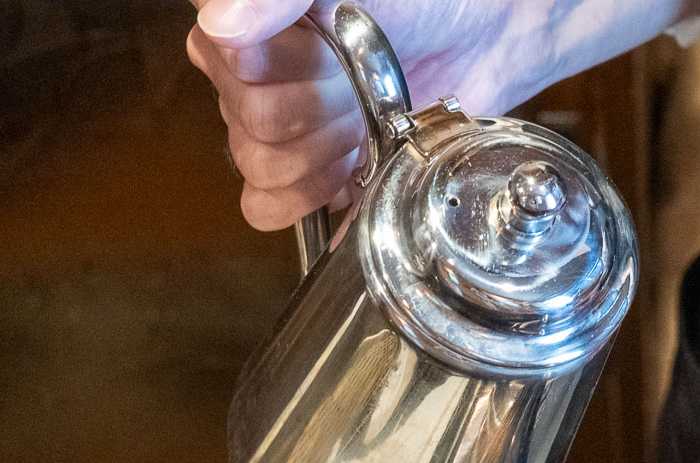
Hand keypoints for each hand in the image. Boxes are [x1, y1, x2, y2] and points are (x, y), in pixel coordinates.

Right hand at [185, 0, 529, 230]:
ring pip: (261, 165)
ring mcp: (277, 127)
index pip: (219, 57)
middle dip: (318, 108)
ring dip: (323, 151)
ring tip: (361, 123)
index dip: (280, 64)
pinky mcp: (307, 174)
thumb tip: (221, 23)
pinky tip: (346, 170)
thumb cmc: (423, 0)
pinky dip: (310, 198)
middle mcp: (249, 73)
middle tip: (358, 84)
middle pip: (251, 119)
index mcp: (245, 21)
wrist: (480, 37)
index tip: (331, 43)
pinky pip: (267, 206)